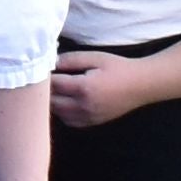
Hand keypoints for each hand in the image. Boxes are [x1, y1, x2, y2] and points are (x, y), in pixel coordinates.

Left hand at [47, 43, 163, 130]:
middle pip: (52, 102)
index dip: (44, 76)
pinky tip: (64, 101)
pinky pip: (69, 121)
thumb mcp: (95, 57)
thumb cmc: (118, 67)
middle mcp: (84, 106)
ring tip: (52, 90)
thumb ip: (71, 59)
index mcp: (83, 88)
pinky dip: (62, 113)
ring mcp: (88, 117)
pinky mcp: (93, 123)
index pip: (53, 84)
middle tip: (42, 79)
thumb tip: (51, 62)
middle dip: (44, 91)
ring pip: (58, 115)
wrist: (141, 85)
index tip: (40, 68)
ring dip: (52, 103)